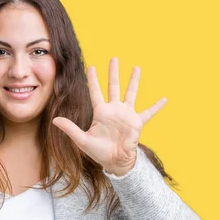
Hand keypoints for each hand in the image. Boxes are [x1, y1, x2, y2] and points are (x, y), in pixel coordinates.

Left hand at [52, 57, 166, 175]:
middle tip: (114, 58)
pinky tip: (165, 99)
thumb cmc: (98, 152)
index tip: (91, 66)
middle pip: (113, 86)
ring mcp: (126, 114)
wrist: (114, 161)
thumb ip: (70, 128)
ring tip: (137, 67)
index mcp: (100, 112)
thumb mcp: (82, 140)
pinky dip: (156, 107)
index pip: (95, 92)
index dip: (93, 79)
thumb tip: (54, 120)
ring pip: (131, 93)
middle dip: (113, 73)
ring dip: (134, 81)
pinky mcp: (137, 122)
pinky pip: (148, 113)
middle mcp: (114, 110)